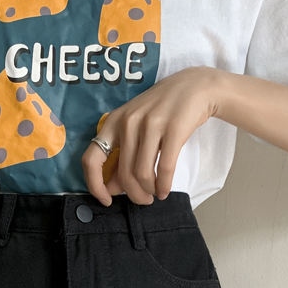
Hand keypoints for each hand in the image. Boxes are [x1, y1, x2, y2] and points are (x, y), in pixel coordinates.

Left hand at [82, 66, 221, 205]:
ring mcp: (151, 124)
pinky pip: (164, 168)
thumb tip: (111, 187)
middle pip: (123, 174)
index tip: (106, 199)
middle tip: (143, 200)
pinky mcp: (173, 129)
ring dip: (149, 191)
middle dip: (133, 194)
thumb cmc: (163, 110)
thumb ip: (122, 155)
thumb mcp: (136, 127)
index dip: (95, 185)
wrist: (196, 86)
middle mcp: (128, 121)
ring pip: (142, 173)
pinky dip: (164, 185)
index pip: (91, 159)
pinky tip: (165, 190)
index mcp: (114, 121)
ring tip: (155, 194)